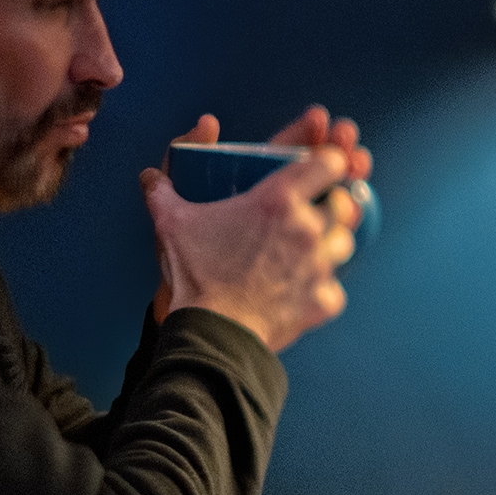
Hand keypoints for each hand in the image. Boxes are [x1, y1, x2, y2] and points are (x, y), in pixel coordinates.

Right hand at [140, 108, 371, 351]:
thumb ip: (162, 193)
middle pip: (345, 203)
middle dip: (334, 205)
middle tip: (312, 214)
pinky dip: (322, 290)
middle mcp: (307, 228)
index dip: (329, 162)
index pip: (329, 162)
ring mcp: (320, 265)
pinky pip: (335, 288)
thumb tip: (149, 177)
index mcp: (278, 200)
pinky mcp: (323, 299)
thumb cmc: (195, 274)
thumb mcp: (171, 224)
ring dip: (330, 245)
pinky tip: (301, 291)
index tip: (320, 170)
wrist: (212, 332)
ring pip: (345, 243)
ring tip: (306, 253)